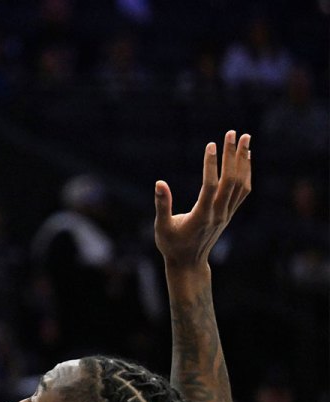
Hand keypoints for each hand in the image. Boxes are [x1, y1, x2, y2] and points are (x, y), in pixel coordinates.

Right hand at [154, 130, 250, 269]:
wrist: (189, 263)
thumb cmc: (171, 245)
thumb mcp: (162, 227)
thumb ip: (162, 205)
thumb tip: (159, 183)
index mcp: (202, 216)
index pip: (210, 187)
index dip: (211, 165)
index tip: (211, 145)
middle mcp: (219, 213)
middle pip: (231, 181)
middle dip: (232, 155)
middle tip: (232, 133)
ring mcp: (227, 213)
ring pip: (241, 184)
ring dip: (243, 160)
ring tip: (245, 139)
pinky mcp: (229, 213)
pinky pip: (243, 190)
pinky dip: (246, 172)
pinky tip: (245, 157)